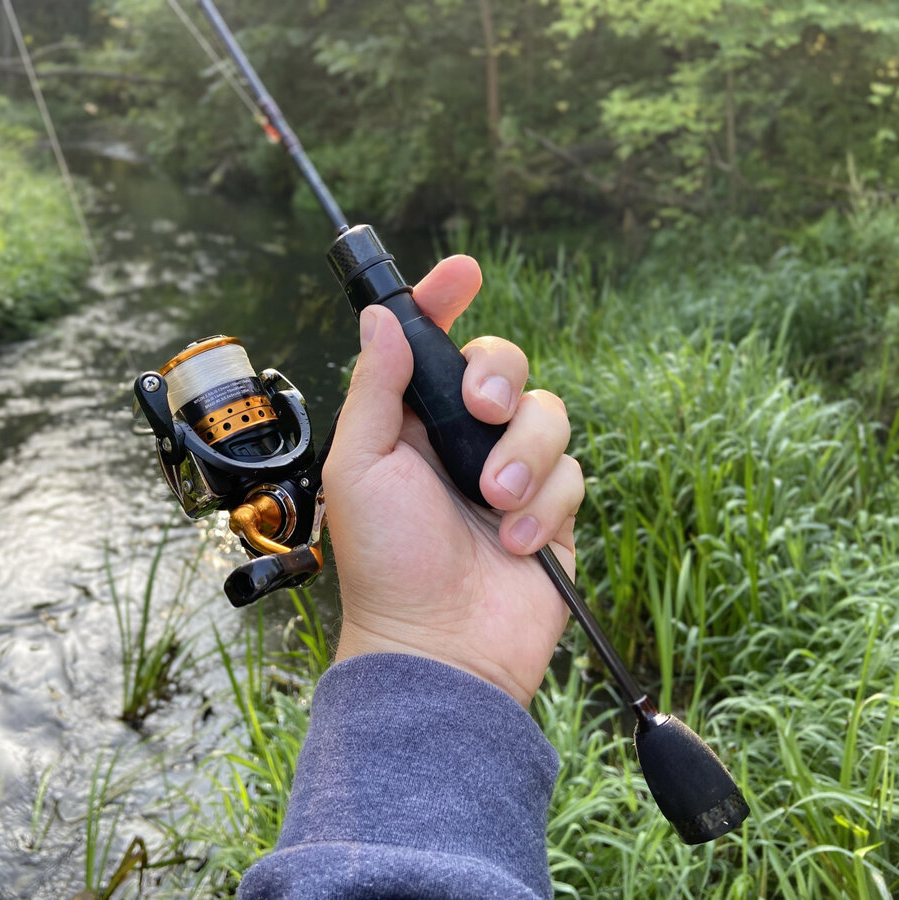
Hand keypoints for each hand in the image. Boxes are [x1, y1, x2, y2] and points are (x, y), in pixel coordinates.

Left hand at [323, 255, 582, 706]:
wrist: (440, 647)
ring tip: (492, 503)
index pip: (433, 345)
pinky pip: (572, 471)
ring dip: (522, 455)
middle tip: (482, 409)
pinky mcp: (551, 509)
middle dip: (499, 375)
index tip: (463, 273)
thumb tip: (380, 317)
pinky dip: (544, 504)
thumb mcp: (361, 467)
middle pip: (504, 363)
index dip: (444, 302)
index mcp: (410, 423)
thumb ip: (376, 388)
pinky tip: (514, 544)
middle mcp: (461, 440)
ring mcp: (510, 473)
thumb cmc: (386, 563)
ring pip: (547, 413)